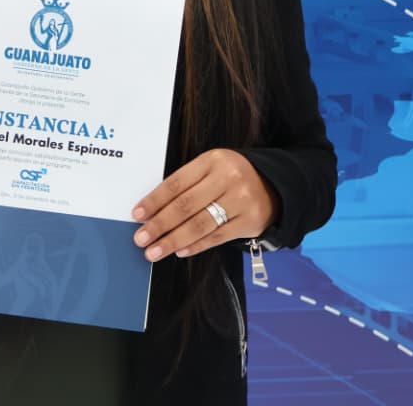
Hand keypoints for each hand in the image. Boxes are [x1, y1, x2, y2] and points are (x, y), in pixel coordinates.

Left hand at [131, 149, 277, 260]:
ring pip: (200, 224)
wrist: (275, 185)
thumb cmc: (233, 177)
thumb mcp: (211, 168)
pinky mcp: (250, 222)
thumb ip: (187, 183)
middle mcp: (228, 178)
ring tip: (154, 251)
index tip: (137, 214)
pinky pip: (217, 237)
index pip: (176, 183)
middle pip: (186, 205)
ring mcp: (241, 200)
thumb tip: (153, 210)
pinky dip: (195, 246)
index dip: (154, 200)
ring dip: (173, 240)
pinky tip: (180, 251)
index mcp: (213, 160)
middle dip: (159, 224)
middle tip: (141, 238)